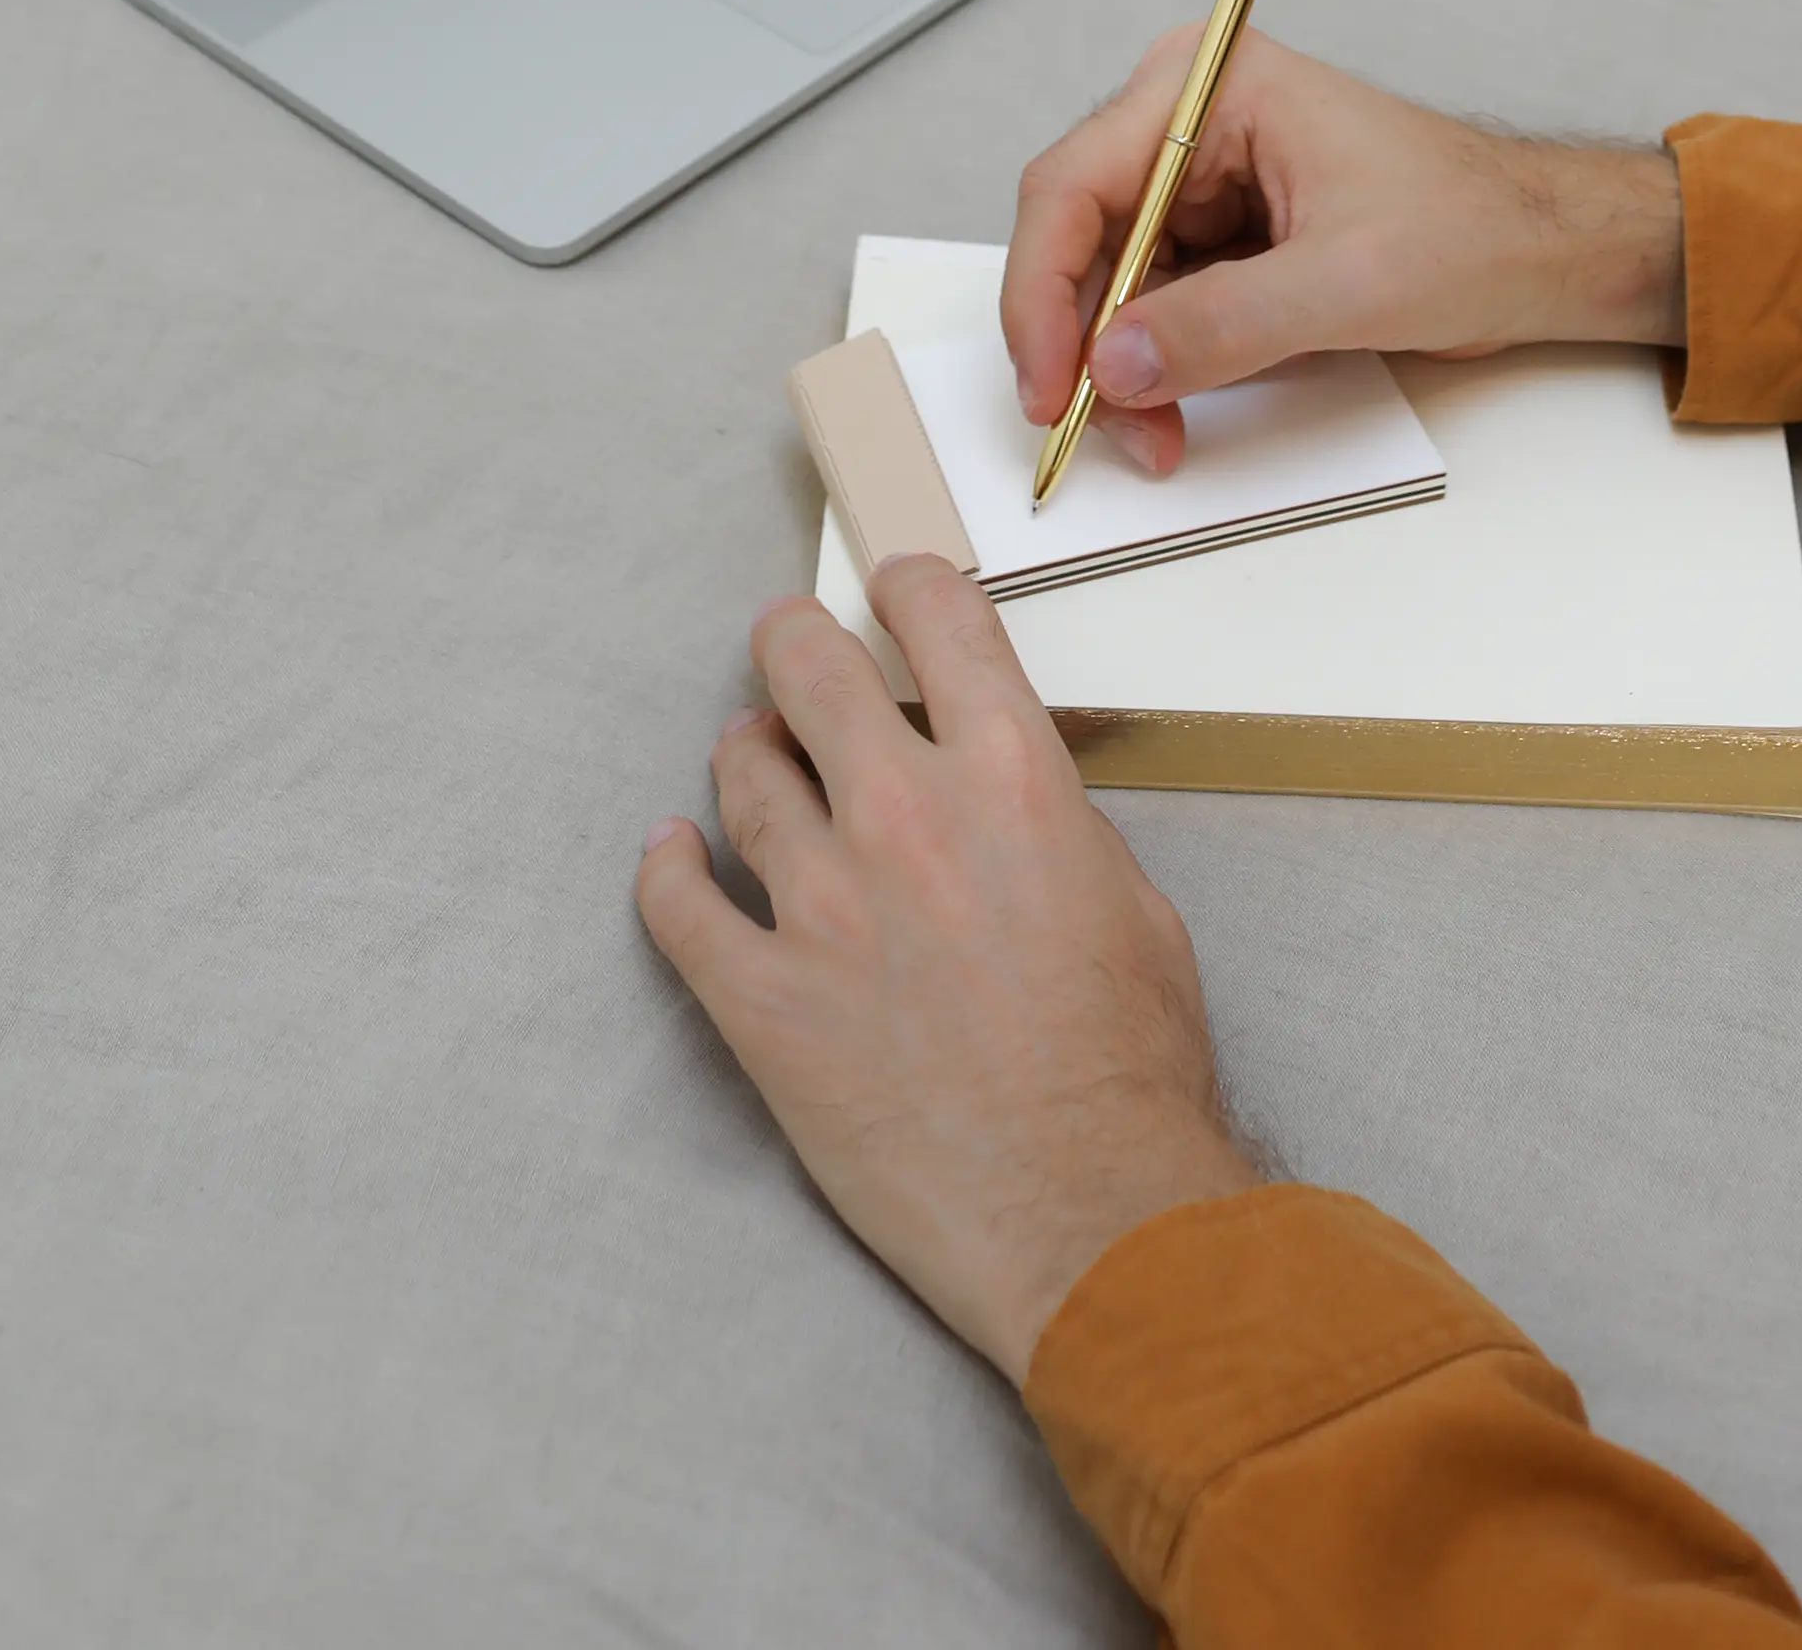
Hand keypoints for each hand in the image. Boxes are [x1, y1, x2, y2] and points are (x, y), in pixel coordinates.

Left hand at [636, 561, 1261, 1382]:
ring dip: (747, 758)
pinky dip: (667, 869)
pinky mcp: (762, 1001)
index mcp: (1009, 776)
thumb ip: (1052, 827)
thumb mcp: (1134, 903)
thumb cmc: (1131, 1073)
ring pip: (741, 776)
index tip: (891, 592)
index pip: (936, 616)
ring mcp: (820, 906)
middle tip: (791, 656)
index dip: (905, 588)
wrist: (1088, 1214)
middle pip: (807, 667)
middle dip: (794, 647)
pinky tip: (671, 855)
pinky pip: (678, 907)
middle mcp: (903, 814)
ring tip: (752, 762)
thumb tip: (1001, 803)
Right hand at [1002, 33, 1686, 475]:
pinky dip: (1152, 365)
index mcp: (1211, 85)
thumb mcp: (1348, 284)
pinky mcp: (1222, 232)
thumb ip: (1225, 325)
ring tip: (1154, 434)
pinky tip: (1173, 411)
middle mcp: (1189, 118)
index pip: (1073, 184)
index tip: (1051, 384)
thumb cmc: (1473, 229)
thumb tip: (1115, 364)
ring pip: (1106, 281)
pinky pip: (1151, 302)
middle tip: (1092, 428)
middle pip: (1076, 235)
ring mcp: (1201, 177)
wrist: (1542, 254)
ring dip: (1117, 367)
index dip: (1041, 292)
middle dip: (1081, 341)